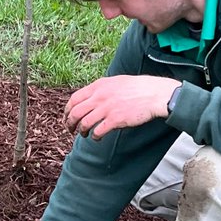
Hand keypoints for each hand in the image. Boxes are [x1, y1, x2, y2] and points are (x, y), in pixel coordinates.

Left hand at [63, 75, 178, 139]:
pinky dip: (94, 137)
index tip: (66, 117)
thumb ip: (101, 89)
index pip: (74, 99)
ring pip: (84, 123)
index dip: (67, 110)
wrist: (154, 94)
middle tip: (70, 129)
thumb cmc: (137, 88)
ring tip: (84, 135)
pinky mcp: (115, 120)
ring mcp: (107, 108)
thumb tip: (90, 97)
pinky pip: (98, 131)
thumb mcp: (115, 82)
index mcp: (98, 86)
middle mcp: (100, 96)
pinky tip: (97, 138)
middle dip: (69, 123)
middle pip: (75, 112)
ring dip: (81, 131)